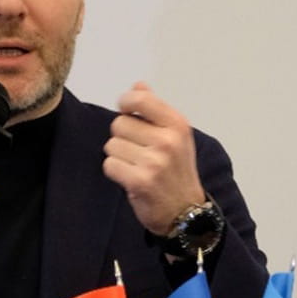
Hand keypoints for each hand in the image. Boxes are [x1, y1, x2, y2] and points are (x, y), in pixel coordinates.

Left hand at [103, 82, 204, 235]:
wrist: (186, 212)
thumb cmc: (177, 171)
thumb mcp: (175, 136)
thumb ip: (155, 109)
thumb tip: (138, 85)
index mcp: (177, 124)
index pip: (140, 98)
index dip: (126, 103)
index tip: (126, 110)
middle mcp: (168, 140)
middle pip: (119, 123)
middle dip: (123, 137)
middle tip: (138, 151)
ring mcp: (154, 162)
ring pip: (112, 145)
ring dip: (118, 156)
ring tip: (136, 166)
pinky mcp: (140, 181)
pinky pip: (109, 165)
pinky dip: (115, 172)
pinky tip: (130, 177)